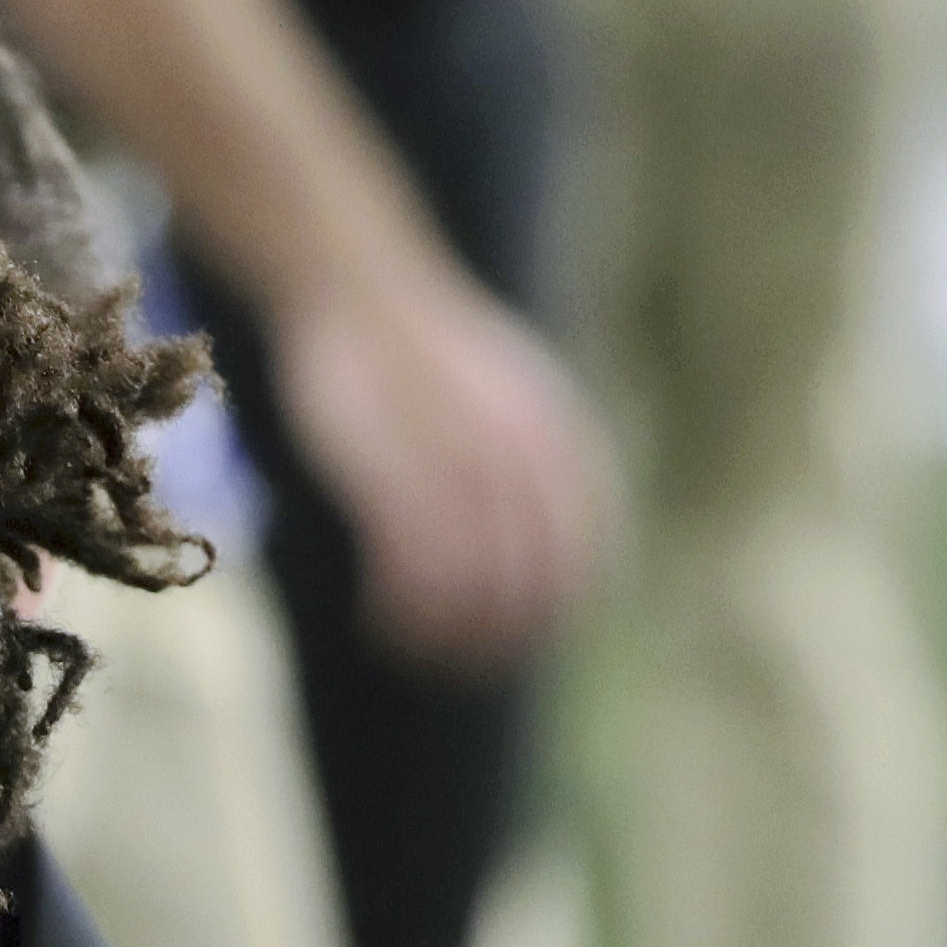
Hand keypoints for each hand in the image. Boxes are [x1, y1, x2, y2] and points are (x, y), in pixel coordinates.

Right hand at [269, 265, 619, 672]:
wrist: (364, 285)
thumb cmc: (429, 350)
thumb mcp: (509, 394)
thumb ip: (537, 462)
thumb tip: (551, 539)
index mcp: (555, 439)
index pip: (581, 553)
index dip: (558, 608)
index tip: (522, 635)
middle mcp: (515, 456)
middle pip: (527, 581)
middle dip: (499, 637)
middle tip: (464, 661)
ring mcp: (453, 465)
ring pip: (469, 586)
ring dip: (446, 635)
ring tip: (418, 648)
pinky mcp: (390, 472)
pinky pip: (410, 570)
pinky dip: (401, 612)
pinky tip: (382, 621)